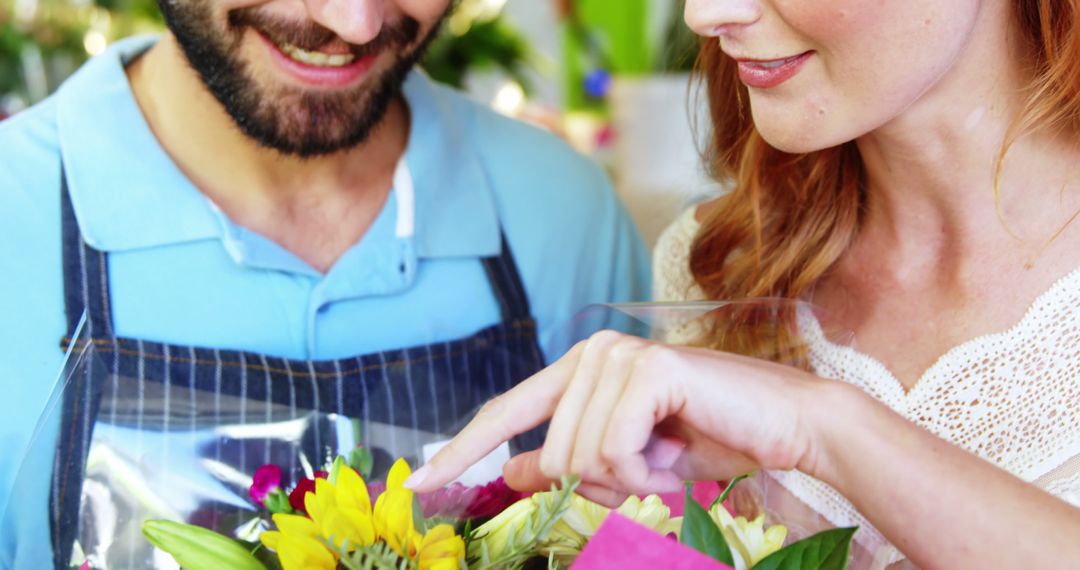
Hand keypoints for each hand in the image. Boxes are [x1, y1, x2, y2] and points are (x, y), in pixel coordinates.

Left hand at [407, 330, 832, 504]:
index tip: (420, 483)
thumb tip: (512, 473)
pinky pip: (613, 452)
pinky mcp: (647, 369)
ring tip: (668, 459)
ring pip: (578, 459)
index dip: (463, 450)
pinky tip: (677, 456)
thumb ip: (567, 463)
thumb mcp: (627, 462)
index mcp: (580, 370)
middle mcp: (592, 352)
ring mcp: (618, 355)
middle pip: (549, 456)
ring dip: (627, 482)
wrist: (785, 427)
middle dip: (598, 487)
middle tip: (649, 473)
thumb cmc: (709, 441)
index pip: (507, 412)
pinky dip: (645, 475)